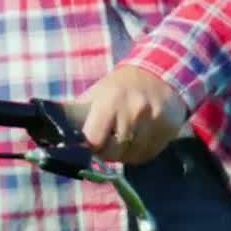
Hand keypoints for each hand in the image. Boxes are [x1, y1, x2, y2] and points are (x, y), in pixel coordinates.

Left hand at [66, 65, 185, 165]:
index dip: (90, 146)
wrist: (158, 75)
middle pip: (115, 151)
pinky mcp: (168, 131)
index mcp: (109, 102)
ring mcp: (153, 122)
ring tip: (120, 144)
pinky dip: (139, 154)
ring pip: (134, 156)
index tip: (90, 144)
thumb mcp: (97, 93)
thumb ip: (82, 113)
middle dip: (107, 153)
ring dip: (124, 155)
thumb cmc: (120, 86)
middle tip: (105, 147)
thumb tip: (62, 131)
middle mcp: (133, 113)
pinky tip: (135, 144)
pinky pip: (150, 154)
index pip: (95, 139)